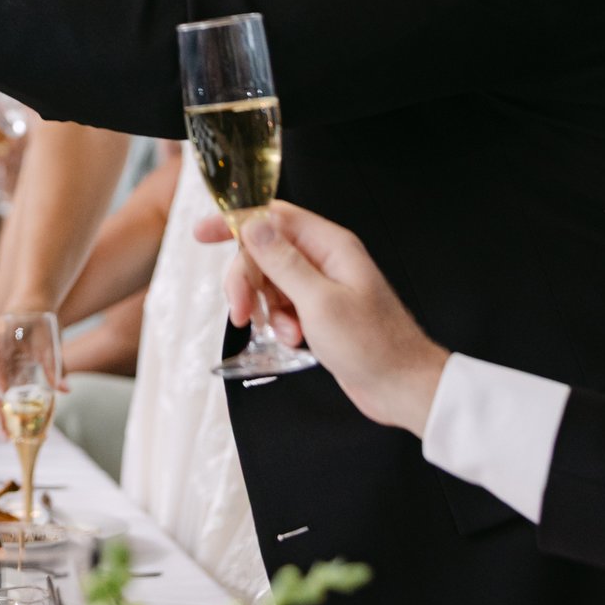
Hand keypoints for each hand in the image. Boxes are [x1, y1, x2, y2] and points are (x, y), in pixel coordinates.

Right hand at [191, 202, 449, 434]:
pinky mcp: (318, 311)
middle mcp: (324, 260)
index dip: (236, 223)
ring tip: (285, 332)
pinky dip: (278, 322)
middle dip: (246, 281)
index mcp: (330, 246)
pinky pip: (281, 306)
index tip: (202, 234)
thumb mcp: (319, 301)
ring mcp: (320, 286)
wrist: (401, 386)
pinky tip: (293, 339)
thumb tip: (252, 226)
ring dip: (265, 308)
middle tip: (240, 311)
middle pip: (263, 252)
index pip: (272, 217)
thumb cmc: (373, 344)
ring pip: (269, 282)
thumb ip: (283, 262)